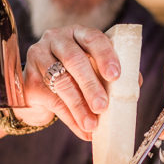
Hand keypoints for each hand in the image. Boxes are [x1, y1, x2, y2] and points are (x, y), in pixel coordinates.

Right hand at [14, 25, 120, 139]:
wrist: (40, 87)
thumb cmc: (75, 74)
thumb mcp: (93, 68)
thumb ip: (111, 73)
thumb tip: (134, 84)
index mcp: (78, 33)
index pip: (93, 38)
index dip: (105, 56)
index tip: (115, 76)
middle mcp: (56, 40)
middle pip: (74, 60)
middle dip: (90, 85)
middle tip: (103, 106)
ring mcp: (39, 57)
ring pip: (61, 82)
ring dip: (79, 106)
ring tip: (92, 125)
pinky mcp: (29, 80)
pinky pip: (52, 100)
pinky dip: (70, 118)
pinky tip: (82, 129)